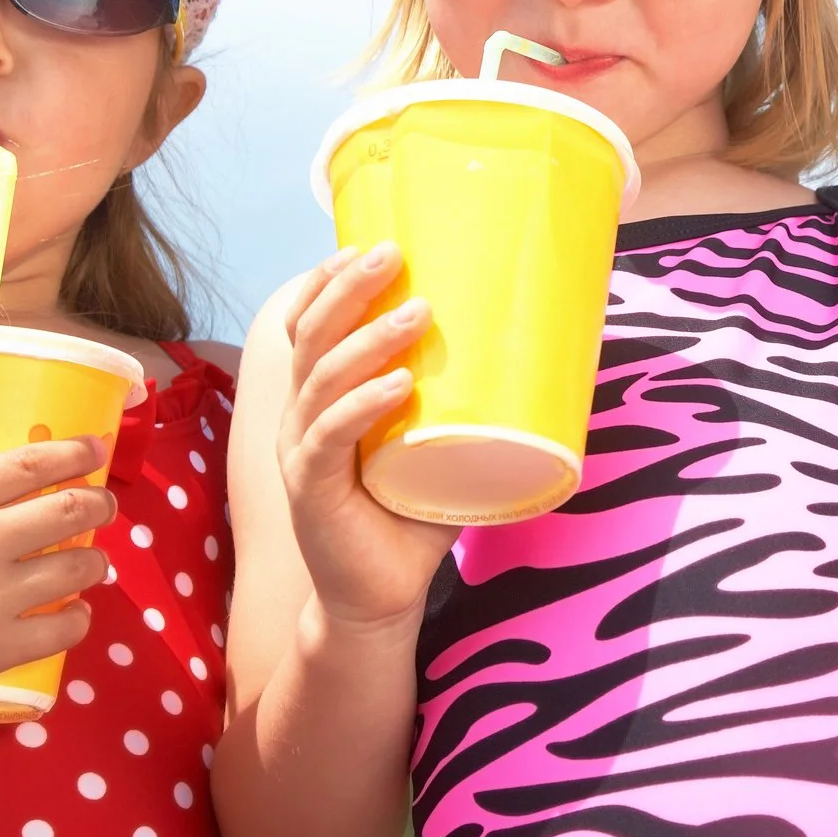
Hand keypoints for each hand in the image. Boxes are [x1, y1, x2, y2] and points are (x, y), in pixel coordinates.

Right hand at [0, 436, 114, 728]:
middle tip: (105, 505)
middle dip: (100, 503)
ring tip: (94, 563)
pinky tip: (74, 615)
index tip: (96, 449)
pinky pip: (62, 631)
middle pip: (71, 511)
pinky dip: (77, 620)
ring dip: (95, 562)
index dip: (74, 452)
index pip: (31, 464)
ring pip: (77, 569)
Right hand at [275, 243, 459, 632]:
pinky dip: (363, 406)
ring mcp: (301, 451)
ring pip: (322, 378)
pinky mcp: (311, 489)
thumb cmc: (412, 511)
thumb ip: (461, 398)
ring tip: (417, 313)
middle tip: (392, 252)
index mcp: (321, 396)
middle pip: (311, 336)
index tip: (364, 242)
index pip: (306, 324)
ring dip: (369, 340)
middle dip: (348, 289)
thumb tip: (536, 346)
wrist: (379, 594)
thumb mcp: (436, 441)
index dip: (326, 282)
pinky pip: (331, 437)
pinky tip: (398, 386)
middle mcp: (301, 415)